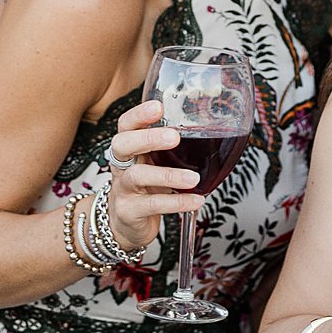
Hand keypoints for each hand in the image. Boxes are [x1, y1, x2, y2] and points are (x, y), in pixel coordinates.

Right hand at [104, 99, 207, 251]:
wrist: (125, 225)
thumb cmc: (145, 187)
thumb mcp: (154, 164)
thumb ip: (170, 148)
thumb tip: (209, 127)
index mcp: (129, 149)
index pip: (126, 125)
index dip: (139, 115)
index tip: (158, 107)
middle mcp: (122, 166)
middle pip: (123, 144)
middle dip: (148, 138)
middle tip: (173, 137)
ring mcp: (123, 189)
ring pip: (138, 176)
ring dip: (168, 175)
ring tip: (193, 178)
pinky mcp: (129, 211)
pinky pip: (152, 205)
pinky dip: (176, 202)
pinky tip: (196, 200)